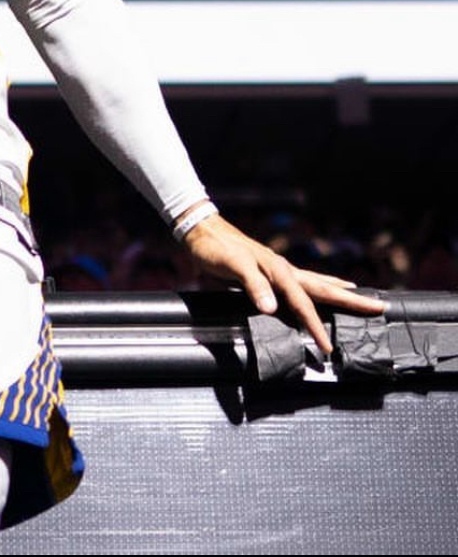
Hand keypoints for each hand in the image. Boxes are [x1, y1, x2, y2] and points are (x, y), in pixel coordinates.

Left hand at [181, 212, 387, 354]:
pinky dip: (314, 287)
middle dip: (351, 300)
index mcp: (278, 270)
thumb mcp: (232, 265)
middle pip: (323, 288)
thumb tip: (271, 309)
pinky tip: (315, 290)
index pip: (304, 304)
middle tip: (379, 307)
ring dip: (336, 291)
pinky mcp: (267, 272)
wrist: (200, 230)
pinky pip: (299, 283)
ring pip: (314, 282)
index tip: (328, 348)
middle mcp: (283, 269)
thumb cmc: (215, 248)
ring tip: (358, 294)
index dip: (315, 327)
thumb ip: (252, 285)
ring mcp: (277, 269)